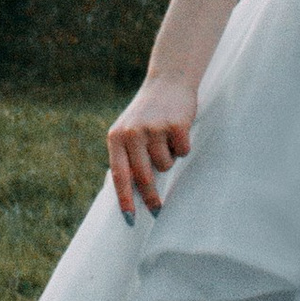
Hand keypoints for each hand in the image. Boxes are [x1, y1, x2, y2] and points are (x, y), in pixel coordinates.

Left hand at [107, 75, 195, 221]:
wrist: (168, 81)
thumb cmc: (147, 113)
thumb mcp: (128, 131)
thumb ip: (125, 157)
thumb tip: (125, 192)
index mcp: (116, 137)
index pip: (120, 174)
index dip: (125, 199)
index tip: (130, 219)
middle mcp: (132, 133)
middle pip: (143, 176)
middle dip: (152, 196)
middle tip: (158, 208)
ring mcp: (154, 128)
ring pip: (165, 165)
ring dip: (169, 159)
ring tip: (165, 140)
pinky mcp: (176, 124)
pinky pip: (182, 152)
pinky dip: (182, 147)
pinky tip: (178, 130)